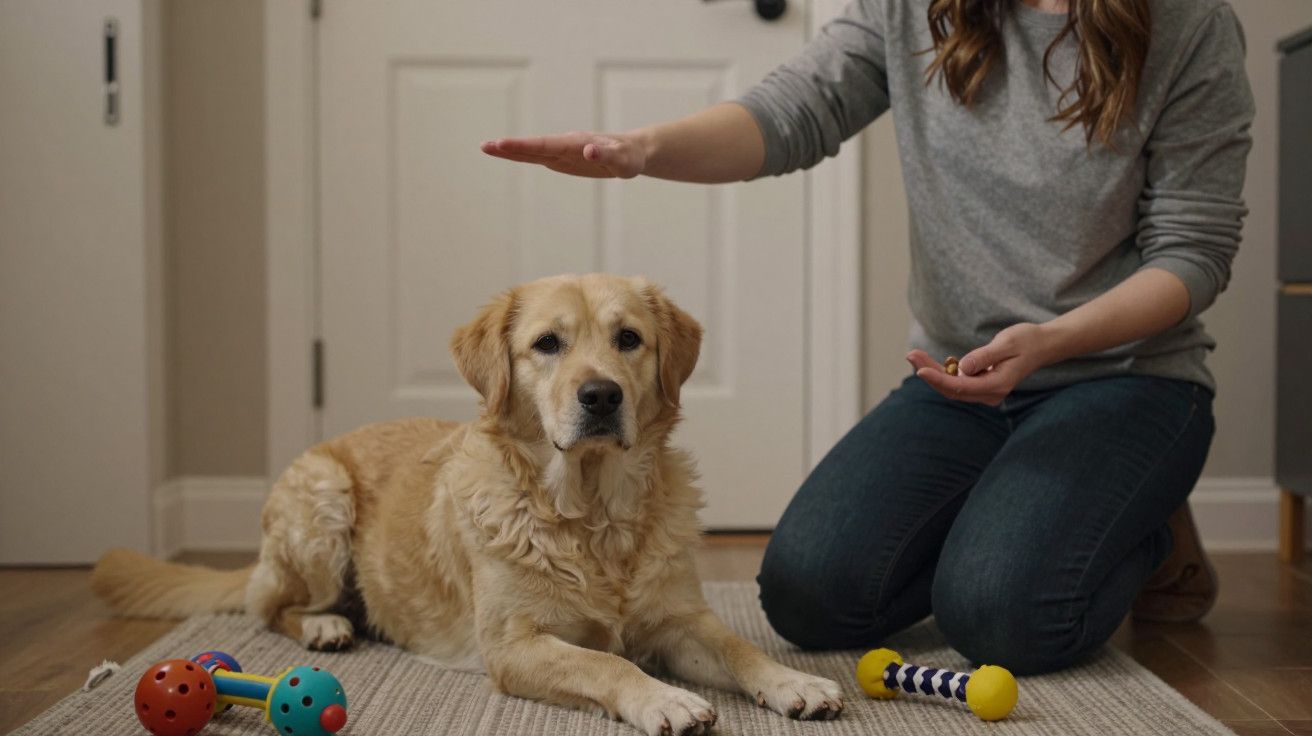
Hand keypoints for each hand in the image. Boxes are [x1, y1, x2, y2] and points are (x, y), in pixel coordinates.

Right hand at [481, 131, 647, 178]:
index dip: (524, 146)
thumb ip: (608, 155)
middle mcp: (565, 144)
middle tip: (485, 146)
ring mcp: (562, 151)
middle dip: (510, 147)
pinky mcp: (562, 158)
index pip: (546, 145)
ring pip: (533, 151)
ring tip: (487, 148)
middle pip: (534, 146)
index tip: (503, 144)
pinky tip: (506, 153)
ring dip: (511, 150)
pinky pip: (539, 157)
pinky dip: (521, 155)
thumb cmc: (630, 157)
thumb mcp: (624, 161)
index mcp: (577, 144)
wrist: (632, 151)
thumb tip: (590, 151)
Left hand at [906, 323, 1054, 405]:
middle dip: (929, 373)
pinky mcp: (980, 385)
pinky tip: (926, 360)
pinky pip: (956, 382)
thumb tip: (962, 368)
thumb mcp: (1006, 343)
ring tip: (913, 355)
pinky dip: (941, 372)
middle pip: (951, 389)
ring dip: (932, 372)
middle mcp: (990, 394)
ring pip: (951, 386)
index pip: (960, 386)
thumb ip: (984, 356)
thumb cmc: (1026, 340)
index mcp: (997, 386)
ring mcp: (985, 392)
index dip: (938, 379)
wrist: (1041, 345)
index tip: (920, 369)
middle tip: (910, 355)